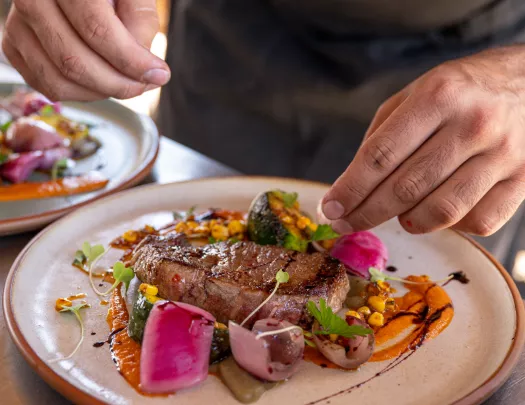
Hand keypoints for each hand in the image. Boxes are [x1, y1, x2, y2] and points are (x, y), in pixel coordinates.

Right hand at [2, 0, 169, 100]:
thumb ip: (140, 24)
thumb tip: (142, 69)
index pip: (96, 29)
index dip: (131, 60)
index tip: (159, 74)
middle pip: (73, 61)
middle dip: (118, 84)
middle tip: (145, 84)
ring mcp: (17, 25)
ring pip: (58, 81)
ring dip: (100, 93)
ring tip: (125, 83)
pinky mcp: (13, 46)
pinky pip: (47, 86)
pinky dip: (81, 93)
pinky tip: (101, 82)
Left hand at [322, 46, 524, 235]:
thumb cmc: (462, 90)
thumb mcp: (417, 92)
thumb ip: (383, 134)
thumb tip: (353, 184)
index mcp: (438, 97)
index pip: (380, 156)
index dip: (350, 188)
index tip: (330, 209)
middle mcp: (472, 125)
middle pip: (404, 188)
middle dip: (366, 213)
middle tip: (345, 224)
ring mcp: (503, 154)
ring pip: (441, 212)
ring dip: (408, 222)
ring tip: (397, 215)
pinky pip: (479, 222)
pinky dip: (451, 226)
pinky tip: (438, 212)